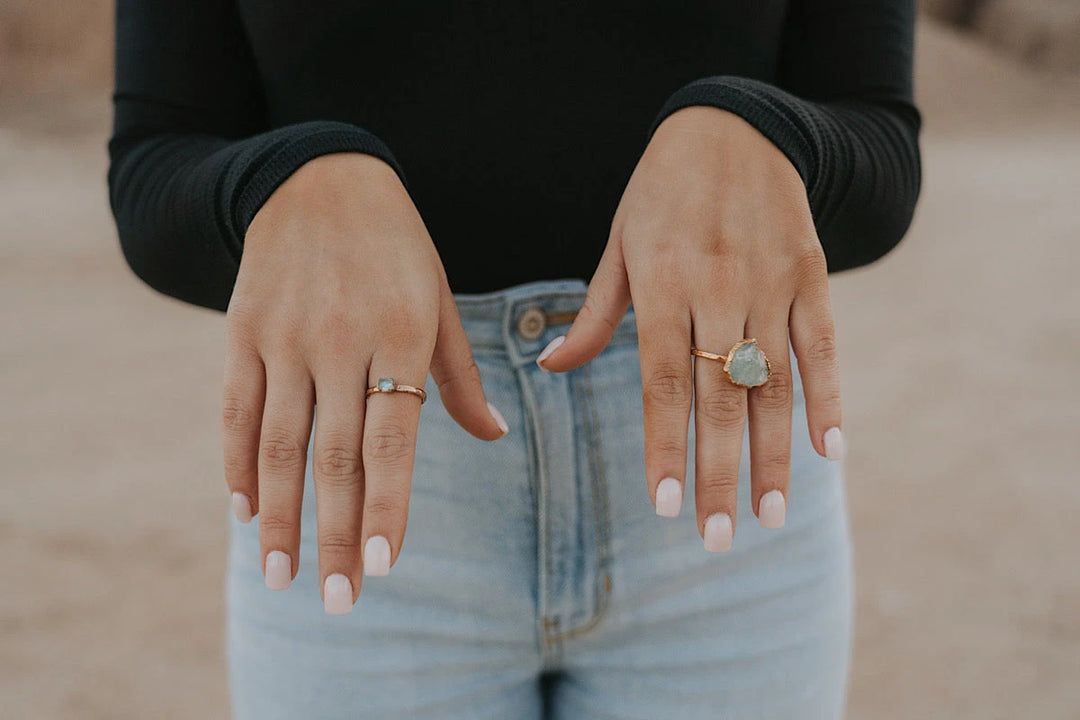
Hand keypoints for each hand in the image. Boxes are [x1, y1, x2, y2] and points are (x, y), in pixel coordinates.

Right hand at [222, 153, 508, 613]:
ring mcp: (285, 337)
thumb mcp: (440, 300)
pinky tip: (242, 510)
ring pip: (277, 443)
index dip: (387, 505)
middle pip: (334, 457)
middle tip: (337, 601)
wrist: (320, 179)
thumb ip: (461, 375)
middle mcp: (340, 342)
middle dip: (335, 534)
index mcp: (401, 336)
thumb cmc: (398, 250)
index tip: (382, 565)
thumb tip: (493, 436)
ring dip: (278, 517)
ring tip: (282, 575)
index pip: (394, 439)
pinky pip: (235, 409)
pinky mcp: (242, 331)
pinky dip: (236, 464)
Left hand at [535, 106, 842, 549]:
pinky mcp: (811, 275)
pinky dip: (829, 397)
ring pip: (773, 383)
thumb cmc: (661, 193)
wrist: (733, 125)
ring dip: (774, 454)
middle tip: (716, 537)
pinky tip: (831, 450)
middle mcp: (718, 289)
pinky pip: (822, 345)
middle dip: (717, 472)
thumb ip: (594, 314)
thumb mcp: (619, 244)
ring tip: (771, 514)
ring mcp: (770, 283)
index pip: (661, 383)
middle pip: (718, 397)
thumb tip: (551, 367)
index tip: (664, 505)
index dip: (665, 447)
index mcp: (662, 285)